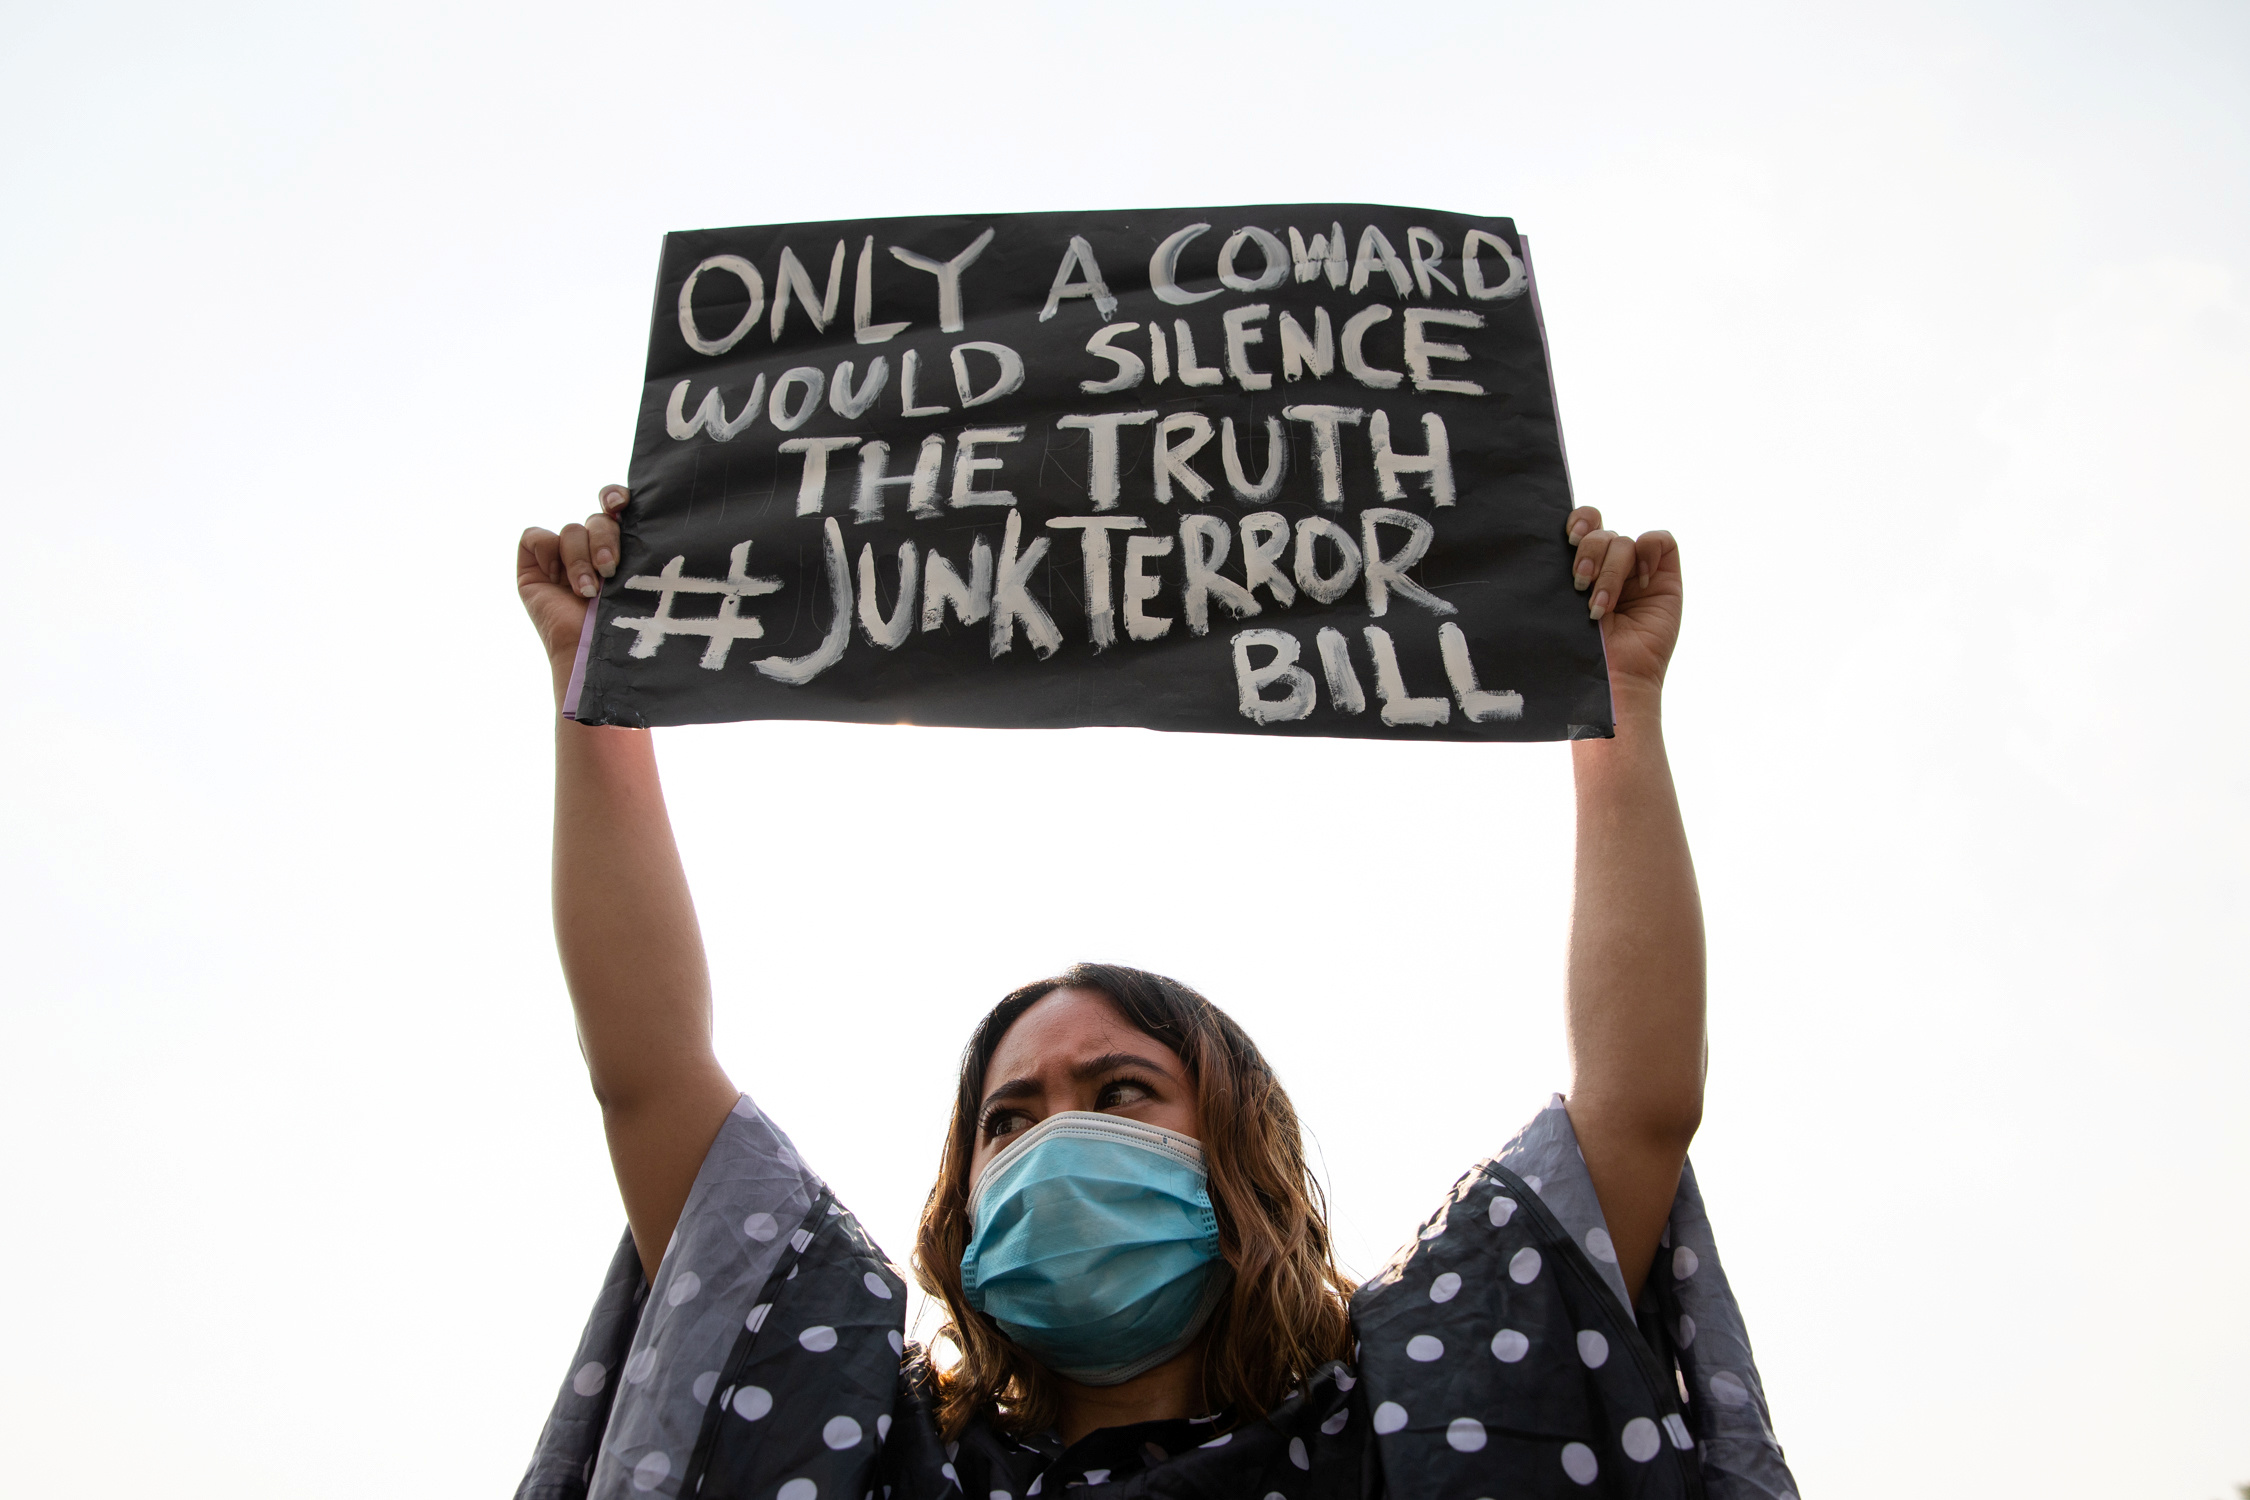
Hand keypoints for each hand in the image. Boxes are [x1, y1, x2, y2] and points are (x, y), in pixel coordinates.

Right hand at [518, 485, 628, 675]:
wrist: (594, 654)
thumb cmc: (625, 626)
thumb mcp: (638, 580)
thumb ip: (640, 548)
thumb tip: (654, 518)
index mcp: (621, 550)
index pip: (617, 507)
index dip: (617, 497)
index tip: (622, 505)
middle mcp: (592, 551)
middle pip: (597, 519)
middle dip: (604, 539)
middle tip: (611, 568)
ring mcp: (562, 559)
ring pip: (572, 529)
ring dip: (581, 559)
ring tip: (590, 591)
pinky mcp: (534, 567)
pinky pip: (535, 537)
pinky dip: (548, 553)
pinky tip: (561, 580)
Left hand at [1564, 507, 1680, 698]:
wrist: (1612, 680)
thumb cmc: (1582, 651)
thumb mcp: (1564, 608)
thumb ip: (1564, 574)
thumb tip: (1547, 545)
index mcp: (1585, 570)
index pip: (1584, 525)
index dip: (1578, 521)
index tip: (1567, 540)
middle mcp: (1612, 569)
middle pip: (1602, 532)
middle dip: (1588, 553)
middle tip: (1579, 584)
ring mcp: (1639, 573)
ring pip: (1624, 541)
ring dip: (1611, 570)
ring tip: (1601, 603)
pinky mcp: (1666, 580)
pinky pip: (1662, 542)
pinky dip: (1648, 554)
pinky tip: (1640, 583)